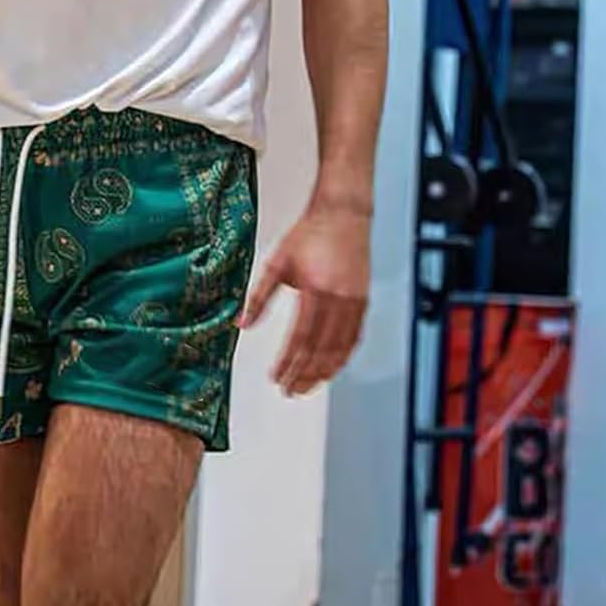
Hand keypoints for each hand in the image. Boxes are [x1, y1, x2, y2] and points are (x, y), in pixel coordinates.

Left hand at [240, 197, 370, 396]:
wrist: (343, 214)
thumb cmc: (309, 234)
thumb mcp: (276, 263)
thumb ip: (259, 297)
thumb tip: (241, 324)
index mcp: (315, 290)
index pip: (300, 338)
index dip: (288, 362)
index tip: (276, 378)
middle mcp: (339, 299)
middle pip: (321, 349)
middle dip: (304, 374)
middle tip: (290, 391)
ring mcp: (355, 301)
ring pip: (340, 348)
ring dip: (324, 371)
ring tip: (307, 386)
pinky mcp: (363, 300)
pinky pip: (355, 337)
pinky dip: (343, 356)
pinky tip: (332, 368)